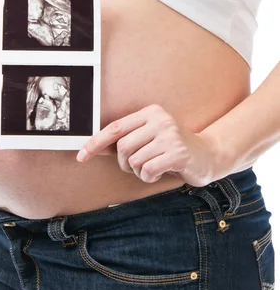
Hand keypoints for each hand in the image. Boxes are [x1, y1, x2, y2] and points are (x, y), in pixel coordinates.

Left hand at [76, 104, 230, 187]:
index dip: (95, 142)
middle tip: (139, 166)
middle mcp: (160, 120)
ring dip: (139, 172)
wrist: (209, 155)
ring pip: (134, 160)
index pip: (115, 127)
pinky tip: (160, 173)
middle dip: (125, 163)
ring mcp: (170, 135)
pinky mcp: (178, 152)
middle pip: (122, 147)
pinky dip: (148, 177)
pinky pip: (148, 170)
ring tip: (153, 168)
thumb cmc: (172, 149)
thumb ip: (124, 142)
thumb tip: (92, 147)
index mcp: (150, 112)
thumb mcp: (148, 140)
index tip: (81, 155)